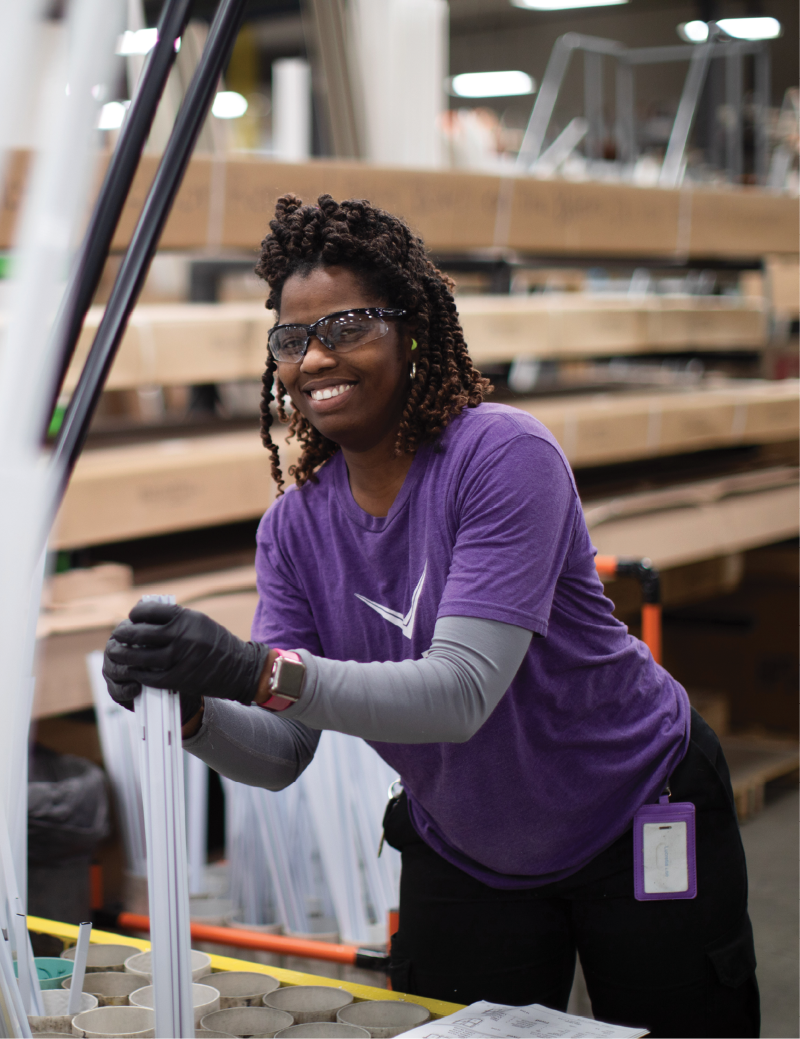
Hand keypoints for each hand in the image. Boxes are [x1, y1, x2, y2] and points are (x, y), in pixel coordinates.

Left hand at [103, 601, 270, 712]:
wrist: (239, 667)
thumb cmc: (216, 642)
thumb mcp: (198, 621)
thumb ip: (173, 617)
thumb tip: (143, 615)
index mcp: (186, 617)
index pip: (148, 611)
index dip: (135, 615)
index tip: (131, 619)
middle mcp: (182, 635)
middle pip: (140, 635)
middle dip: (124, 636)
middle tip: (118, 637)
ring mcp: (181, 658)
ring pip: (142, 658)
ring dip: (126, 657)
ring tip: (119, 655)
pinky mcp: (180, 678)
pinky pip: (151, 677)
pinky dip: (140, 674)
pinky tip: (135, 672)